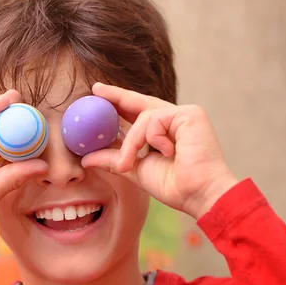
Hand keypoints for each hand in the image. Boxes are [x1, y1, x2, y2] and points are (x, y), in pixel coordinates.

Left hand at [81, 83, 238, 218]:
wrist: (199, 194)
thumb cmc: (175, 186)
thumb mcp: (135, 170)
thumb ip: (113, 160)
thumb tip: (86, 158)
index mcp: (164, 132)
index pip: (137, 113)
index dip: (118, 104)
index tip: (98, 95)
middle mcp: (175, 120)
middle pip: (141, 103)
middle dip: (117, 97)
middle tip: (95, 90)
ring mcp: (183, 115)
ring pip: (143, 117)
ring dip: (130, 143)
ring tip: (127, 164)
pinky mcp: (190, 114)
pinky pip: (154, 120)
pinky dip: (151, 138)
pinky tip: (166, 153)